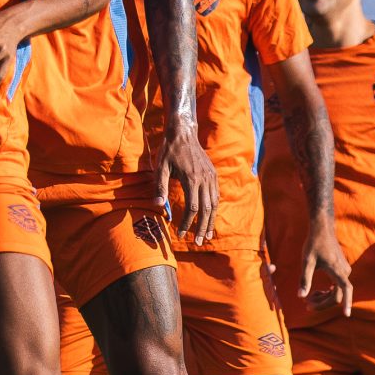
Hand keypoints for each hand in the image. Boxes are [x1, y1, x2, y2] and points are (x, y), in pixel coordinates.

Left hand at [159, 125, 219, 246]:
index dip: (187, 223)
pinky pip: (216, 195)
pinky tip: (210, 217)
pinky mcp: (213, 174)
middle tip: (200, 242)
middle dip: (203, 227)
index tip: (180, 234)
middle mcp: (205, 179)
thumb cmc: (169, 150)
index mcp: (192, 179)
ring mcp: (211, 176)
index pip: (193, 208)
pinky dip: (214, 208)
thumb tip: (158, 206)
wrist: (183, 132)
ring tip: (208, 235)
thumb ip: (160, 186)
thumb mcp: (161, 167)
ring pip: (214, 204)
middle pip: (207, 209)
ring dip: (211, 220)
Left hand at [301, 217, 352, 315]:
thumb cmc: (313, 244)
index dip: (346, 303)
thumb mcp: (306, 261)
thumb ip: (304, 279)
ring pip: (337, 291)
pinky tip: (317, 292)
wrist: (322, 229)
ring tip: (308, 299)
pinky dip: (328, 291)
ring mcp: (344, 270)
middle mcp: (344, 272)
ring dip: (324, 298)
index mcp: (337, 270)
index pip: (345, 291)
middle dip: (323, 303)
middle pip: (337, 295)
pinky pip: (337, 286)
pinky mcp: (342, 269)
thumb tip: (300, 296)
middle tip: (306, 305)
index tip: (346, 315)